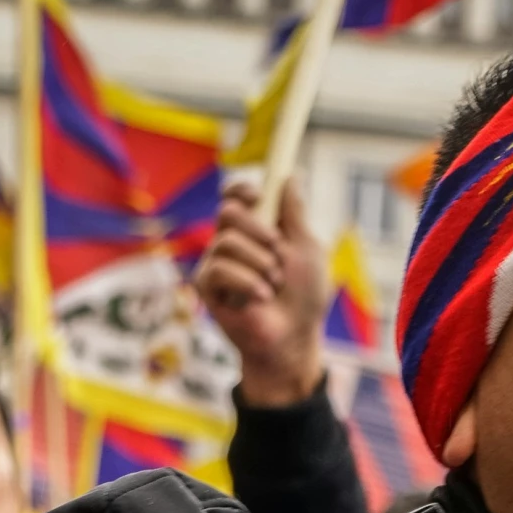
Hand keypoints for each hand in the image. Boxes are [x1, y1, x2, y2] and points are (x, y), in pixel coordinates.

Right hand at [196, 179, 324, 407]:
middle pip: (228, 211)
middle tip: (277, 250)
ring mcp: (217, 264)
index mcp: (255, 229)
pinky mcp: (206, 287)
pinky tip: (261, 298)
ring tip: (273, 284)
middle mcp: (232, 243)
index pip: (235, 196)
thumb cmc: (304, 297)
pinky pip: (218, 269)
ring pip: (226, 241)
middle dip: (257, 227)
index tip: (259, 195)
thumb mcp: (307, 247)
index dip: (243, 190)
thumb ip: (295, 212)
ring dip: (259, 262)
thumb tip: (291, 175)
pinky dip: (246, 282)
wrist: (294, 337)